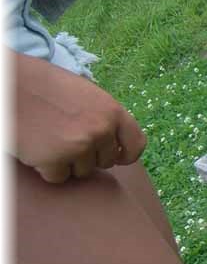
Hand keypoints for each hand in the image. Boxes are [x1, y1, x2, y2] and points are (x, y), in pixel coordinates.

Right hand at [11, 52, 145, 182]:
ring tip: (48, 139)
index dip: (126, 155)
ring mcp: (79, 146)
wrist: (10, 86)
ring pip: (82, 171)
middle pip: (105, 161)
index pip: (136, 144)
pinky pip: (58, 177)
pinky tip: (36, 148)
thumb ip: (102, 116)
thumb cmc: (43, 86)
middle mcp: (101, 129)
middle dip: (88, 157)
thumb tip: (114, 141)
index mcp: (112, 110)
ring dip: (66, 163)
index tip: (117, 159)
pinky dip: (46, 169)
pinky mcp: (55, 160)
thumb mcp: (84, 94)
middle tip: (64, 139)